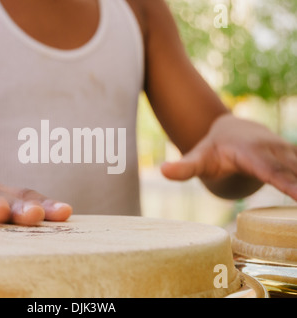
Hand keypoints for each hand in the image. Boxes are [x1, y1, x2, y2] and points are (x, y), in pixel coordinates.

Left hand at [160, 113, 296, 199]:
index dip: (286, 183)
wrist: (229, 129)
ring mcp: (284, 151)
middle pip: (294, 170)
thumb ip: (184, 167)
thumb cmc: (212, 149)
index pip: (269, 171)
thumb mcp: (197, 158)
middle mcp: (271, 150)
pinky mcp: (292, 155)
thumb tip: (161, 171)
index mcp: (248, 153)